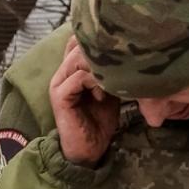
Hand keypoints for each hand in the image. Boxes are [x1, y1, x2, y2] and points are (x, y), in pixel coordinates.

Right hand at [49, 38, 119, 165]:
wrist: (89, 149)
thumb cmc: (100, 120)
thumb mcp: (111, 90)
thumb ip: (112, 72)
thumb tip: (130, 55)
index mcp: (72, 69)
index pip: (77, 41)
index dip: (96, 39)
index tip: (118, 46)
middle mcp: (62, 72)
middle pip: (79, 45)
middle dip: (103, 53)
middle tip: (120, 66)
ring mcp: (59, 83)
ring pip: (79, 59)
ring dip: (100, 68)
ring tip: (112, 83)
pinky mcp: (60, 96)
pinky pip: (78, 78)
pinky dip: (95, 82)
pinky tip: (102, 95)